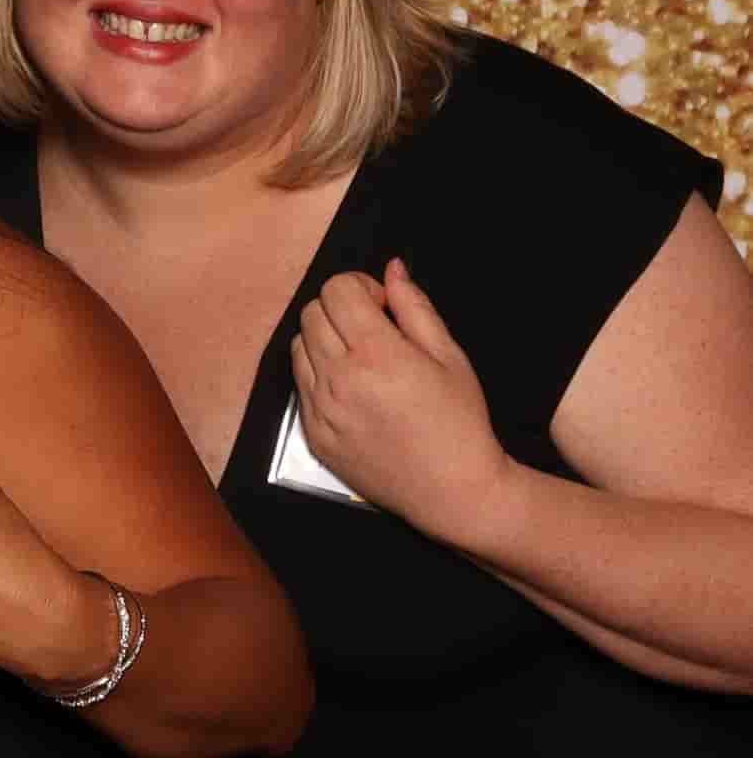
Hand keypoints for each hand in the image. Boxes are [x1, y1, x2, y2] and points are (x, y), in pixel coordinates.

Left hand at [292, 258, 509, 544]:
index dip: (360, 287)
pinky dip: (317, 374)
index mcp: (375, 353)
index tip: (383, 306)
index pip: (336, 290)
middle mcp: (338, 378)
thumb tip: (392, 269)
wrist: (451, 488)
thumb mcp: (449, 355)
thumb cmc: (459, 420)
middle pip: (311, 313)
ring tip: (360, 357)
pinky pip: (298, 385)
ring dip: (323, 339)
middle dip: (340, 308)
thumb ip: (414, 307)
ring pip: (298, 346)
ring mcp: (320, 408)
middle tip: (372, 328)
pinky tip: (351, 388)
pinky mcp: (313, 434)